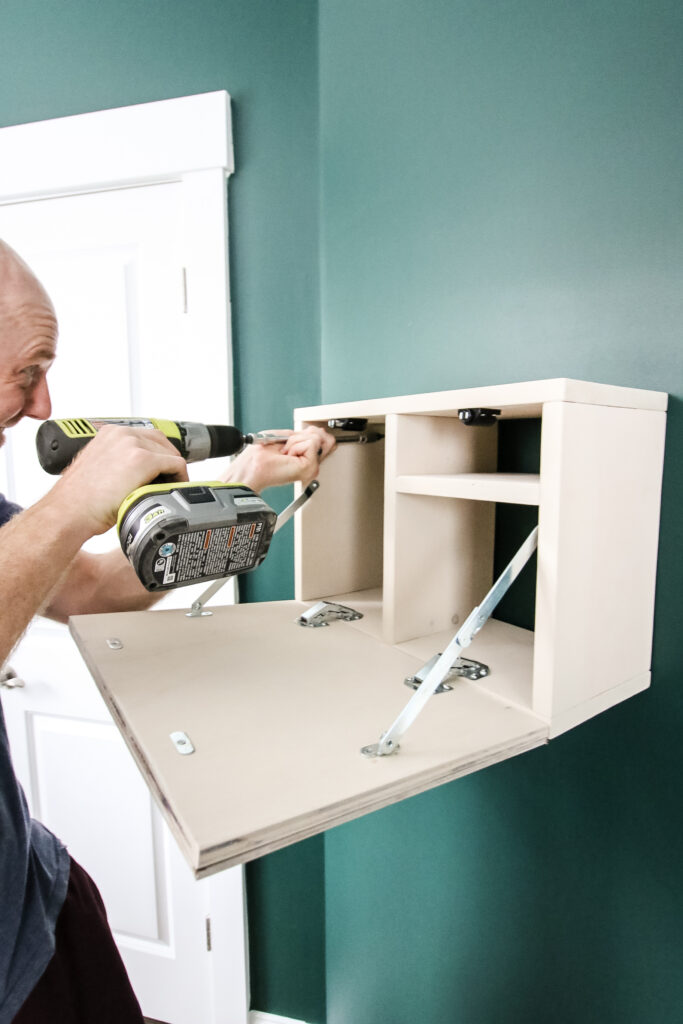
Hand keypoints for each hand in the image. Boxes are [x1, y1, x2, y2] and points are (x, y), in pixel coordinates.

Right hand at [48, 426, 187, 536]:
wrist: (69, 511)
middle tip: (170, 478)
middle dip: (168, 459)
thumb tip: (132, 472)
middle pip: (161, 441)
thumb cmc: (80, 498)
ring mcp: (132, 445)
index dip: (158, 454)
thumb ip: (116, 462)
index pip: (146, 436)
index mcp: (109, 434)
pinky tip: (173, 488)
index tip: (162, 469)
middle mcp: (121, 434)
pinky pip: (175, 465)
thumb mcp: (98, 469)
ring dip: (173, 469)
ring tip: (170, 486)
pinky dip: (179, 477)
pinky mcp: (143, 460)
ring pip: (169, 453)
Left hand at [222, 425, 334, 491]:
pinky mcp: (309, 467)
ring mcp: (311, 466)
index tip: (291, 441)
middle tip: (286, 449)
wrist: (251, 472)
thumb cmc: (259, 460)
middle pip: (321, 435)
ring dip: (295, 441)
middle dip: (300, 435)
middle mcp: (310, 462)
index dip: (308, 432)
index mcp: (303, 456)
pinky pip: (312, 443)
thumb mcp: (281, 439)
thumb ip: (299, 435)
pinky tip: (288, 456)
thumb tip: (314, 431)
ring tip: (286, 453)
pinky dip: (296, 445)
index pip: (321, 437)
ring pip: (316, 437)